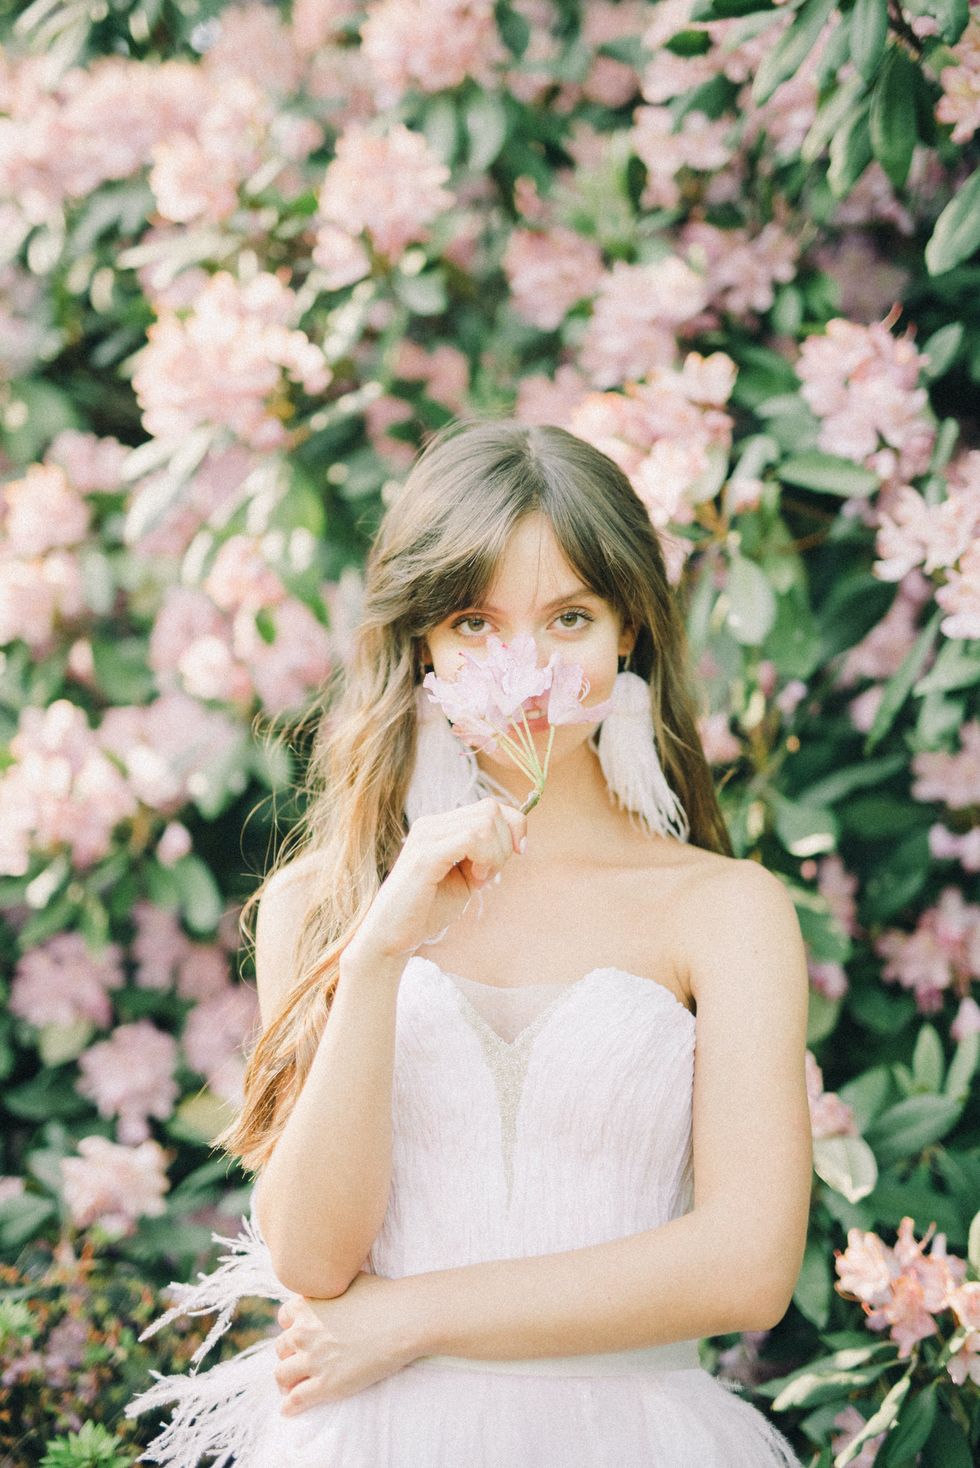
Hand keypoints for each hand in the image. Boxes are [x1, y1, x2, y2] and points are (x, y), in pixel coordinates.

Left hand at [273, 1272, 418, 1414]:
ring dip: (285, 1381)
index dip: (291, 1325)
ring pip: (282, 1374)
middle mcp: (303, 1332)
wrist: (402, 1320)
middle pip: (281, 1347)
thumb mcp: (352, 1278)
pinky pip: (296, 1399)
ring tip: (290, 1386)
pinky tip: (288, 1410)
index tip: (299, 1333)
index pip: (284, 1317)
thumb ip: (335, 1282)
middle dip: (288, 1354)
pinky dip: (289, 1406)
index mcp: (307, 1306)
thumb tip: (336, 1277)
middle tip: (297, 1361)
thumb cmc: (383, 1296)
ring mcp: (313, 1360)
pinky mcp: (326, 1385)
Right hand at [344, 797, 527, 967]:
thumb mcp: (467, 878)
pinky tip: (476, 878)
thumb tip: (517, 841)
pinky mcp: (425, 856)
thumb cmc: (428, 909)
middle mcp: (432, 824)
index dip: (515, 826)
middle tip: (489, 874)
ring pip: (484, 822)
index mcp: (441, 827)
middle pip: (491, 809)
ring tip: (479, 878)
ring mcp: (426, 836)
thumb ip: (487, 856)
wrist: (392, 936)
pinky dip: (485, 857)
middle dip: (505, 843)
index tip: (521, 852)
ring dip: (495, 853)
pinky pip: (471, 838)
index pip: (490, 806)